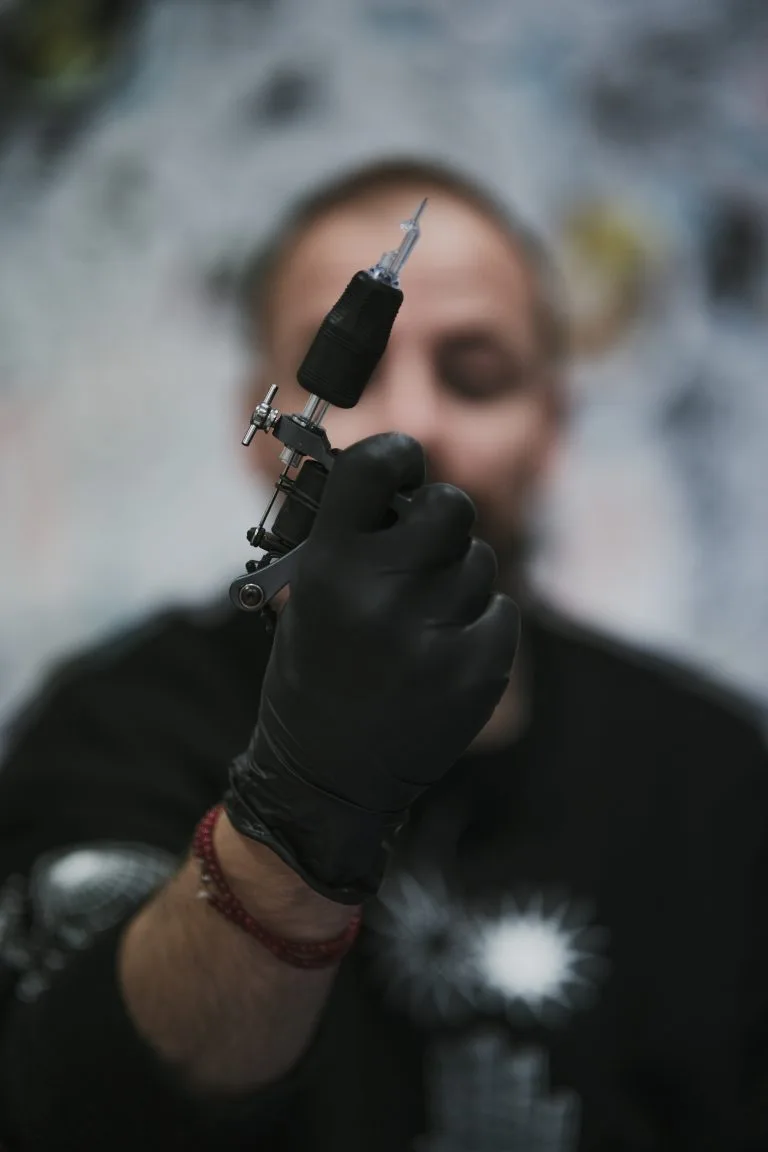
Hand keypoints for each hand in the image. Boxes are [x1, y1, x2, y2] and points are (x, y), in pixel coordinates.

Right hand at [226, 432, 519, 901]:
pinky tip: (445, 647)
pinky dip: (480, 620)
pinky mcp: (479, 670)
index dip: (394, 456)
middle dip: (437, 517)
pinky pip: (502, 608)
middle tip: (421, 543)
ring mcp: (438, 635)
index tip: (401, 466)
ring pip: (480, 560)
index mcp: (329, 571)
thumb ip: (345, 538)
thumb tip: (391, 482)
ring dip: (458, 575)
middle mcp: (384, 595)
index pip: (375, 467)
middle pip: (450, 506)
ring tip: (423, 615)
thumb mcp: (302, 600)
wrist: (327, 779)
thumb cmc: (311, 680)